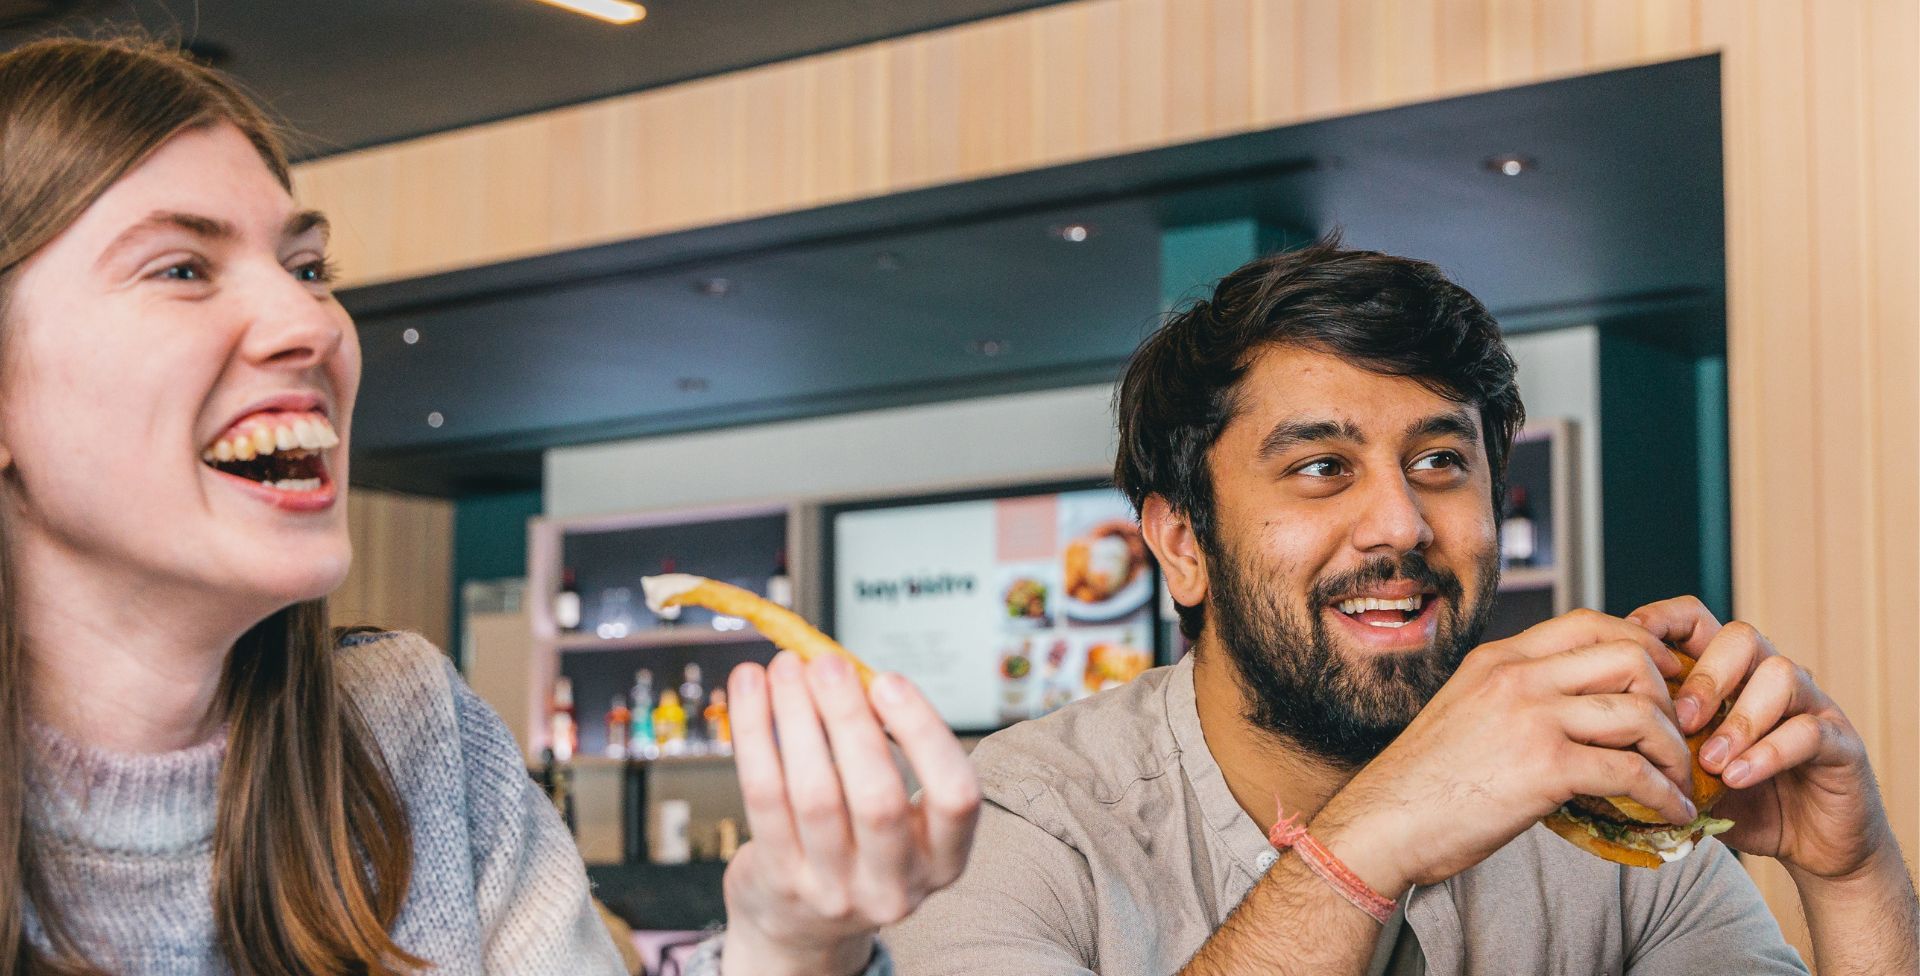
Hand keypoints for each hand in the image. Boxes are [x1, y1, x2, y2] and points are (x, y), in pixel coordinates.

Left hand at [719, 652, 981, 975]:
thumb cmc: (857, 843)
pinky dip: (754, 734)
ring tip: (785, 668)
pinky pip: (763, 796)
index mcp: (944, 860)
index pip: (955, 797)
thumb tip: (848, 672)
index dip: (924, 734)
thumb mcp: (896, 814)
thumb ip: (884, 750)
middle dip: (849, 718)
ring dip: (796, 717)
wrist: (801, 926)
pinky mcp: (780, 880)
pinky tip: (749, 691)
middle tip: (827, 663)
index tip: (889, 681)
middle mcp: (895, 885)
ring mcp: (835, 890)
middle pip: (877, 797)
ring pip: (814, 793)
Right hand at [1318, 610, 1697, 894]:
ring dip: (1673, 751)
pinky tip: (1669, 813)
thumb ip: (1512, 699)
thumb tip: (1568, 714)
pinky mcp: (1544, 768)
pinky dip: (1664, 795)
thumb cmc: (1421, 782)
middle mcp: (1517, 677)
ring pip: (1639, 712)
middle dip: (1667, 696)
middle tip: (1675, 732)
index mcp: (1498, 659)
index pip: (1589, 623)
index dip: (1640, 645)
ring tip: (1677, 780)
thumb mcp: (1465, 712)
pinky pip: (1631, 772)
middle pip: (1629, 655)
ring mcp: (1531, 718)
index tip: (1661, 680)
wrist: (1383, 822)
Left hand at [1628, 596, 1895, 881]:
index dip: (1660, 622)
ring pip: (1781, 674)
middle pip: (1740, 636)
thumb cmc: (1741, 799)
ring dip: (1738, 718)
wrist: (1813, 845)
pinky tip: (1737, 778)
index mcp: (1728, 672)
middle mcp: (1770, 676)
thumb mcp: (1685, 770)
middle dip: (1704, 676)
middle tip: (1678, 720)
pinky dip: (1769, 753)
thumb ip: (1649, 746)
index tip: (1627, 653)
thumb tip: (1584, 737)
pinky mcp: (1842, 743)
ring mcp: (1811, 705)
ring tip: (1710, 761)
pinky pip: (1808, 730)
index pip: (1695, 619)